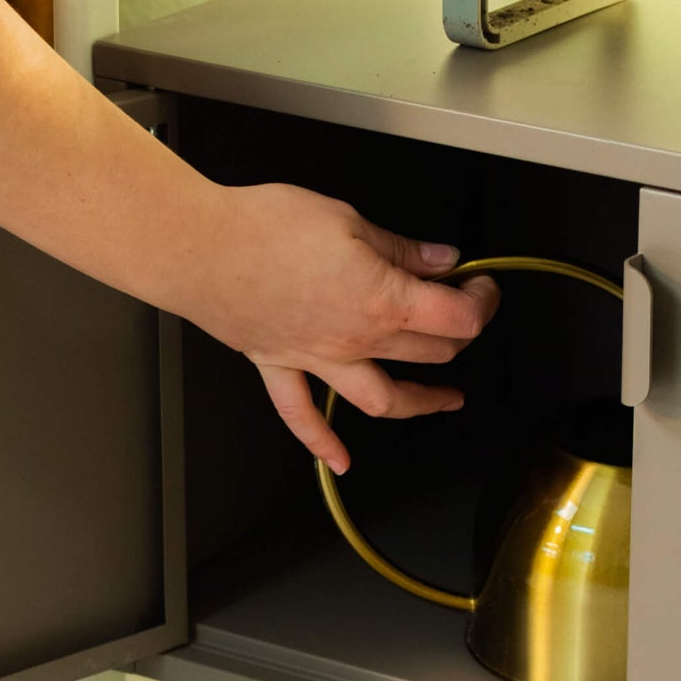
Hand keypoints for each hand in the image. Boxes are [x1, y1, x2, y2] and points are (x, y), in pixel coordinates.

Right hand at [196, 184, 502, 472]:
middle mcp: (355, 340)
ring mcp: (317, 360)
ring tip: (442, 400)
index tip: (480, 283)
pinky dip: (322, 444)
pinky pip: (302, 416)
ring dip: (420, 403)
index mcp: (382, 300)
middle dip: (458, 332)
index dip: (482, 299)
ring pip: (382, 399)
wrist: (198, 247)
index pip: (457, 315)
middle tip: (460, 309)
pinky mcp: (278, 365)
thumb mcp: (347, 219)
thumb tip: (438, 259)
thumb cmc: (263, 227)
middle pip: (430, 352)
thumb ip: (398, 248)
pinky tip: (339, 460)